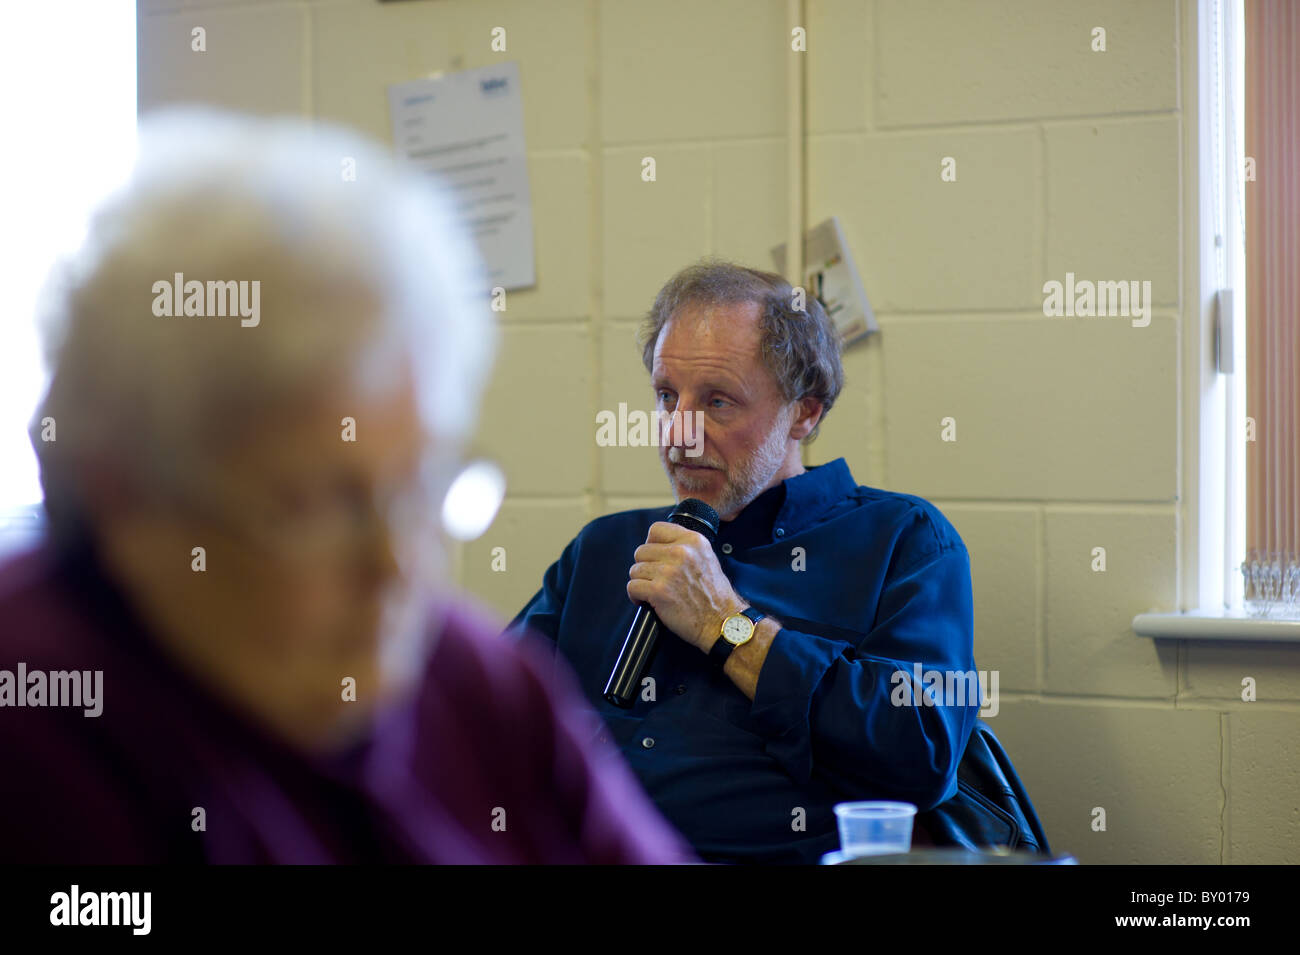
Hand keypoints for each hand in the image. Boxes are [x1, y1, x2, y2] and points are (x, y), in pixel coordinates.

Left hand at [627, 521, 744, 652]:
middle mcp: (681, 552)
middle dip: (645, 567)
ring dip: (641, 582)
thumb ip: (685, 547)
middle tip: (656, 579)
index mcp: (693, 541)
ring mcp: (669, 572)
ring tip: (654, 591)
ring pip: (635, 569)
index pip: (656, 529)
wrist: (722, 622)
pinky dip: (636, 596)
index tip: (655, 557)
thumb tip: (658, 545)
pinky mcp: (659, 591)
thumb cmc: (714, 595)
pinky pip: (632, 586)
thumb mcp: (707, 558)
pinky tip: (647, 601)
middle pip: (641, 551)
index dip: (651, 544)